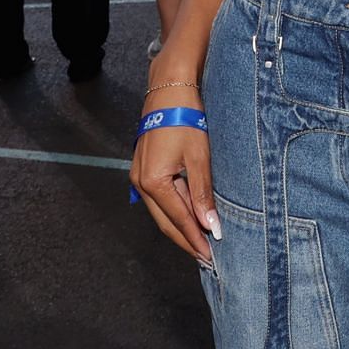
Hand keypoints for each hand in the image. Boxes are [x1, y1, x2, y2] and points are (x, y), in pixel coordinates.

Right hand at [130, 107, 218, 264]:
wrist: (169, 91)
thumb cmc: (186, 119)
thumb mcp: (199, 157)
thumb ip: (202, 194)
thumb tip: (210, 226)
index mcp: (153, 182)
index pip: (178, 220)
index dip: (194, 239)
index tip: (209, 256)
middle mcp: (140, 183)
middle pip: (166, 222)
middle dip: (186, 240)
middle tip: (206, 257)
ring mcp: (139, 177)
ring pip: (161, 212)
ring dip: (180, 227)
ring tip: (200, 242)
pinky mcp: (144, 170)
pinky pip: (159, 199)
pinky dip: (174, 211)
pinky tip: (188, 217)